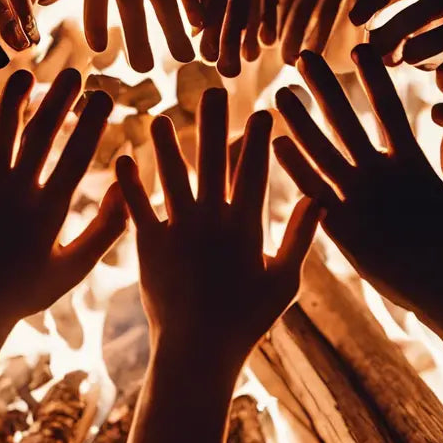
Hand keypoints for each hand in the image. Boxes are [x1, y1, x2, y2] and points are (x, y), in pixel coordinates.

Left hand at [0, 68, 126, 333]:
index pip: (76, 156)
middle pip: (41, 137)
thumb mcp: (74, 268)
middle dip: (59, 101)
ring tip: (25, 73)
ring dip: (15, 102)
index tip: (105, 94)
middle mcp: (16, 196)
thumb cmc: (28, 291)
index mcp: (49, 212)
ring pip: (1, 137)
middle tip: (75, 73)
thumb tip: (128, 192)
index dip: (91, 122)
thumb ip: (106, 230)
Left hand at [115, 87, 320, 363]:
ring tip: (157, 115)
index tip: (261, 109)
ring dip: (165, 143)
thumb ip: (301, 236)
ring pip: (171, 175)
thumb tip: (320, 196)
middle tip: (213, 89)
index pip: (254, 170)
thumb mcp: (285, 282)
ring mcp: (178, 231)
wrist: (198, 352)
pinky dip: (129, 182)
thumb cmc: (247, 321)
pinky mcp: (148, 245)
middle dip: (214, 122)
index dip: (257, 137)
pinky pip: (137, 206)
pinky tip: (122, 157)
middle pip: (212, 160)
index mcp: (246, 226)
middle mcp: (211, 221)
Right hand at [274, 48, 442, 320]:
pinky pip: (314, 194)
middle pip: (346, 123)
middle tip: (304, 56)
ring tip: (281, 94)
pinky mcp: (342, 226)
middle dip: (326, 90)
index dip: (374, 80)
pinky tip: (276, 147)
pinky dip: (297, 171)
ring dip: (302, 125)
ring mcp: (357, 198)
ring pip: (324, 154)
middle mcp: (377, 174)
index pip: (386, 110)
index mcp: (408, 162)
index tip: (360, 47)